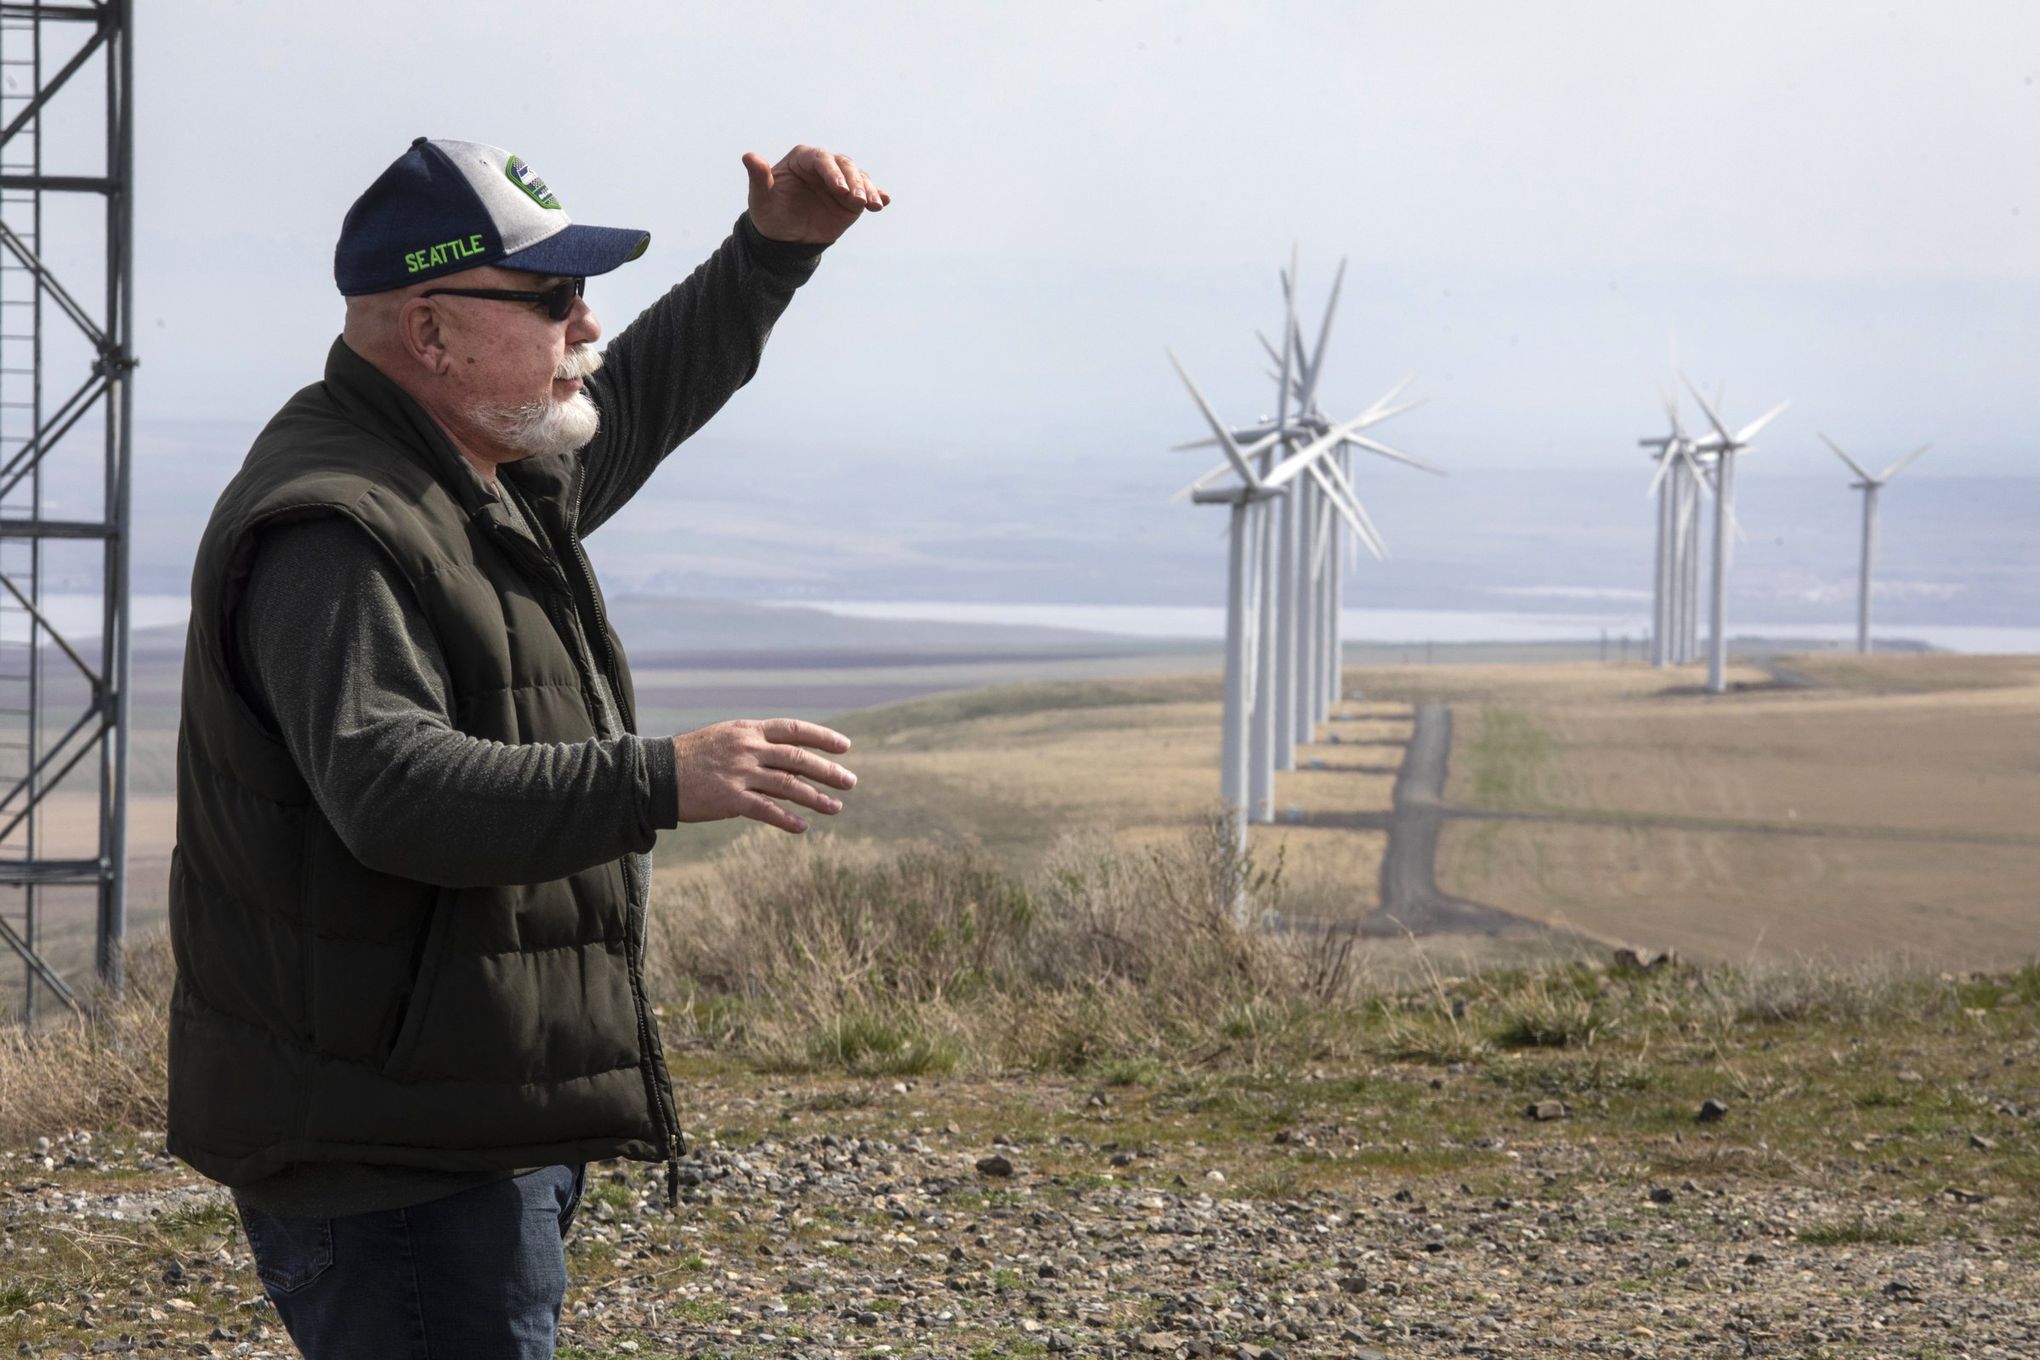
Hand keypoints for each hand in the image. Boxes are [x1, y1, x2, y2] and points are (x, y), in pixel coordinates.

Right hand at [673, 718, 856, 833]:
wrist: (656, 774)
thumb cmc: (692, 757)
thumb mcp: (726, 738)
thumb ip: (756, 745)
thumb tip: (792, 759)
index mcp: (748, 730)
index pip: (794, 729)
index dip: (822, 737)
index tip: (845, 747)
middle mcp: (748, 749)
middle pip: (798, 759)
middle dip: (828, 771)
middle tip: (850, 782)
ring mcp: (740, 774)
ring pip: (789, 785)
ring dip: (816, 798)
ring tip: (836, 807)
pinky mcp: (731, 799)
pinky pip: (767, 811)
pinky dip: (787, 819)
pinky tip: (803, 827)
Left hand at [742, 144, 889, 244]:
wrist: (784, 238)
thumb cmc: (770, 213)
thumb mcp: (761, 198)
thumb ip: (759, 178)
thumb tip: (749, 157)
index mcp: (803, 158)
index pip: (821, 160)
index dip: (832, 173)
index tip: (839, 190)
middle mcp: (824, 166)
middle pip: (845, 166)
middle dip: (854, 181)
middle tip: (858, 200)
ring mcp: (840, 181)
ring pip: (859, 178)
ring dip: (869, 189)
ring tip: (874, 205)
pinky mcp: (852, 198)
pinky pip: (868, 194)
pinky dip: (878, 196)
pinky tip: (885, 202)